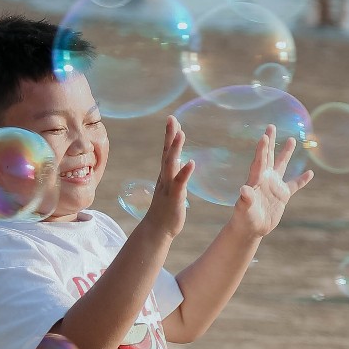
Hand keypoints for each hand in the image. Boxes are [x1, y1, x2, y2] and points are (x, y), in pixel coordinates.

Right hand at [142, 115, 192, 243]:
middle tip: (172, 118)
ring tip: (181, 133)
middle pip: (167, 152)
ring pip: (171, 164)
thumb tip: (181, 162)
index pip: (167, 151)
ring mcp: (168, 187)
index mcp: (166, 175)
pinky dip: (185, 172)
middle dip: (170, 135)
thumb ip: (175, 174)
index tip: (172, 119)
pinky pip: (179, 183)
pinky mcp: (175, 197)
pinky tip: (191, 162)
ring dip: (176, 149)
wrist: (157, 230)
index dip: (170, 135)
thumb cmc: (166, 209)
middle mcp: (165, 177)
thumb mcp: (172, 188)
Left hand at [233, 125, 311, 236]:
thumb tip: (244, 190)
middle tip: (271, 126)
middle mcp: (265, 178)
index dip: (262, 148)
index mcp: (256, 179)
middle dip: (270, 141)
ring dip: (286, 153)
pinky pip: (294, 184)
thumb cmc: (244, 219)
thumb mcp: (244, 209)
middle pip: (268, 156)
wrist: (250, 229)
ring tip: (291, 140)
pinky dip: (302, 179)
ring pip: (282, 165)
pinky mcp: (282, 195)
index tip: (264, 135)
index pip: (259, 160)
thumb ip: (245, 199)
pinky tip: (310, 173)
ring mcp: (274, 185)